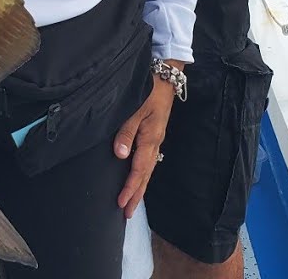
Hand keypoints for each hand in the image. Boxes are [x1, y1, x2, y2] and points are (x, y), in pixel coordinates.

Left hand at [113, 64, 180, 218]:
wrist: (167, 74)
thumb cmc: (150, 88)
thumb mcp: (135, 107)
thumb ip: (126, 131)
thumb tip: (120, 155)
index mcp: (150, 138)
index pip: (139, 170)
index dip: (129, 188)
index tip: (120, 204)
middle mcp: (155, 141)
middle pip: (145, 174)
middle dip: (136, 194)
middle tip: (127, 213)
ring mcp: (156, 138)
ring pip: (148, 168)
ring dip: (139, 186)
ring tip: (131, 202)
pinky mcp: (154, 133)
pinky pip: (148, 159)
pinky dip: (142, 173)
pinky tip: (137, 177)